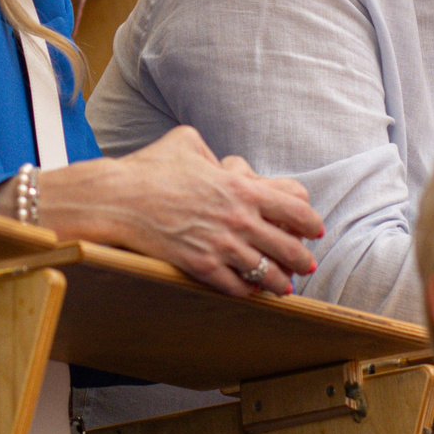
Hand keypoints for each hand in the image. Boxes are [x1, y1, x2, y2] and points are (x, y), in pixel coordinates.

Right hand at [43, 126, 323, 298]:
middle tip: (307, 265)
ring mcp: (221, 245)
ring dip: (280, 283)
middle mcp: (238, 219)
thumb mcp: (185, 142)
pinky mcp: (201, 266)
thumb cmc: (149, 168)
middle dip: (303, 260)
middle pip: (289, 247)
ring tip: (285, 288)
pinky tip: (250, 292)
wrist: (119, 199)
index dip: (311, 222)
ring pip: (267, 273)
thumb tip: (218, 160)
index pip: (295, 209)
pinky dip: (248, 291)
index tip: (314, 230)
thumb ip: (212, 152)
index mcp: (241, 187)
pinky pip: (236, 286)